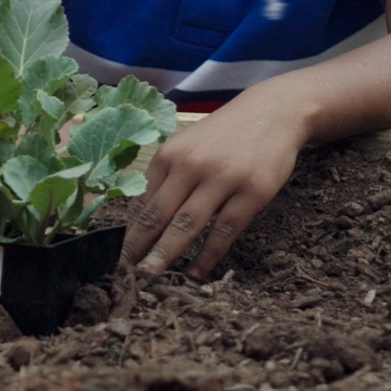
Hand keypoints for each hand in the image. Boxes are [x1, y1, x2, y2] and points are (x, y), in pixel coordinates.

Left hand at [120, 88, 307, 278]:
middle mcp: (191, 164)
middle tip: (125, 274)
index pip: (143, 200)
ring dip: (167, 254)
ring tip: (152, 277)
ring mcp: (223, 178)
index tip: (118, 256)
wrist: (271, 112)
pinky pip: (225, 230)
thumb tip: (141, 219)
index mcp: (170, 154)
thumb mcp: (187, 146)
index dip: (130, 231)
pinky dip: (208, 255)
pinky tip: (196, 272)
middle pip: (159, 214)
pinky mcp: (252, 191)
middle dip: (140, 247)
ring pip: (188, 224)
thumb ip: (166, 176)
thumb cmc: (221, 136)